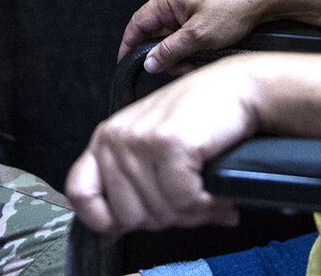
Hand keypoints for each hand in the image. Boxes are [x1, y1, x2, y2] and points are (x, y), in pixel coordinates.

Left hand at [66, 58, 258, 235]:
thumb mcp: (150, 145)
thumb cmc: (200, 119)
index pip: (80, 194)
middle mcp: (116, 137)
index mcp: (106, 139)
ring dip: (192, 214)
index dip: (106, 220)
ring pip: (158, 212)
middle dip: (165, 219)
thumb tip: (112, 232)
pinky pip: (183, 201)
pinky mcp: (169, 143)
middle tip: (191, 204)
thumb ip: (129, 183)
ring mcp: (140, 139)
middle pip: (127, 215)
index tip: (136, 223)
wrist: (240, 89)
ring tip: (208, 198)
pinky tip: (217, 195)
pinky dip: (207, 205)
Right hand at [118, 0, 274, 73]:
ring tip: (196, 63)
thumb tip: (149, 62)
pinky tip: (204, 56)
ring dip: (180, 53)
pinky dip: (191, 47)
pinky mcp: (202, 11)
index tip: (125, 61)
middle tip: (177, 69)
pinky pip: (187, 33)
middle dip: (164, 54)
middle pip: (157, 31)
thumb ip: (170, 50)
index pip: (138, 22)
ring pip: (173, 35)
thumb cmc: (235, 7)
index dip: (129, 43)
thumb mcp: (199, 35)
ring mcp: (190, 5)